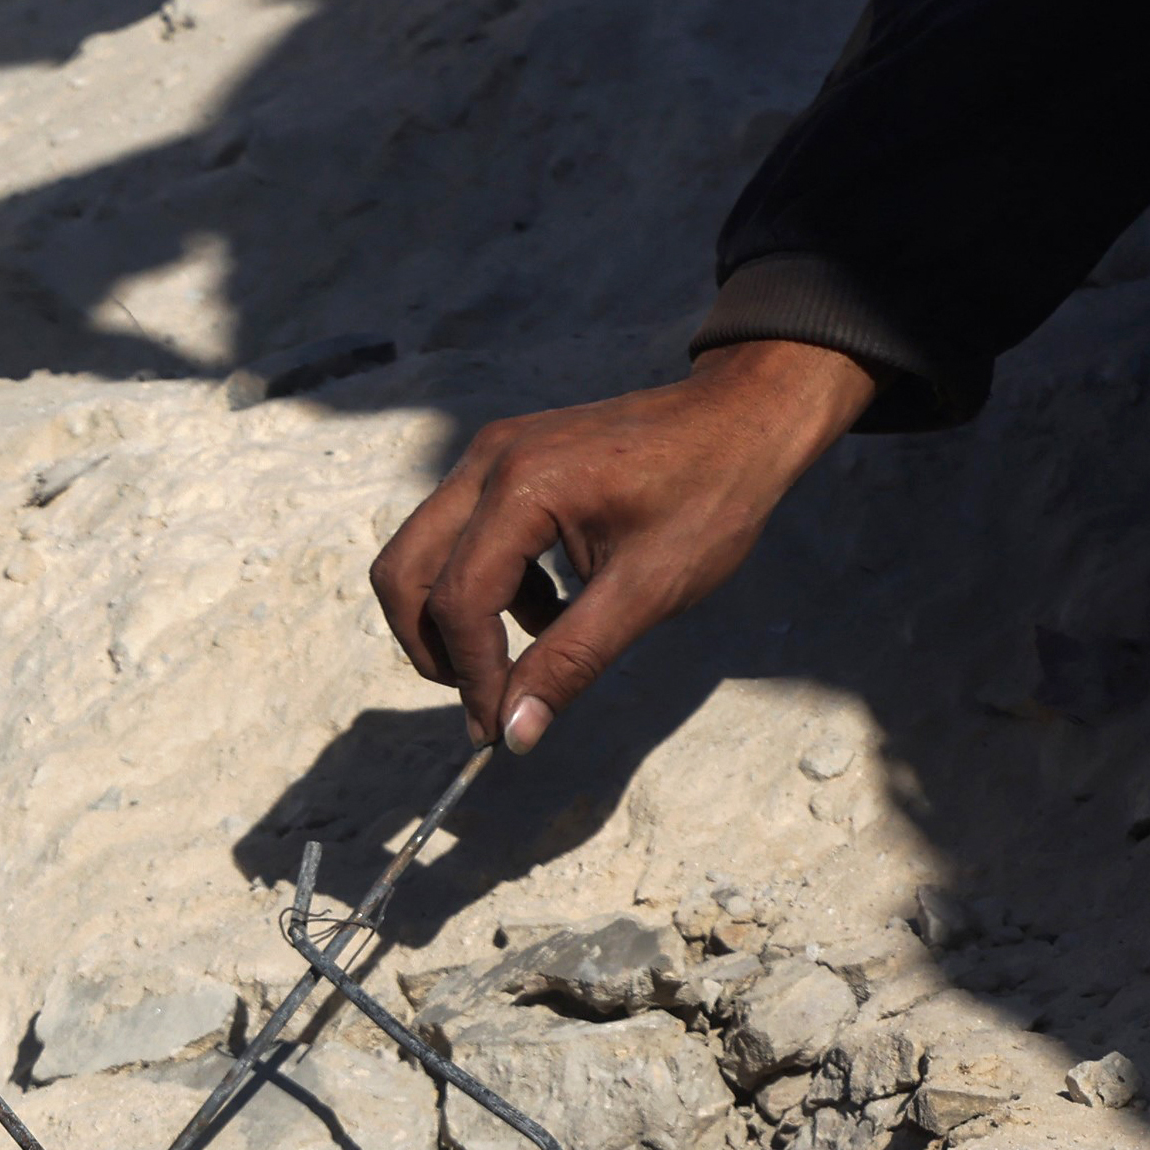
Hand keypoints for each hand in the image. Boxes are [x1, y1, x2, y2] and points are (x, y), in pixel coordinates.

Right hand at [370, 338, 878, 751]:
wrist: (745, 415)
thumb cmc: (711, 495)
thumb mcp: (648, 590)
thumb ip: (571, 662)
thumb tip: (514, 734)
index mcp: (524, 488)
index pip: (460, 601)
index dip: (472, 675)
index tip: (497, 728)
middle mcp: (489, 462)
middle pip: (404, 574)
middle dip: (430, 647)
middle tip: (481, 693)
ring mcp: (490, 454)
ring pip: (420, 555)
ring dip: (454, 617)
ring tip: (526, 649)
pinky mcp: (501, 459)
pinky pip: (454, 534)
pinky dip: (480, 586)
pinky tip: (546, 605)